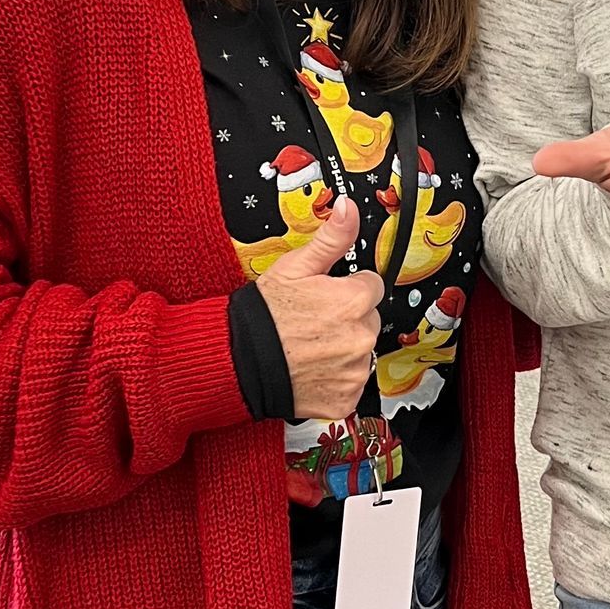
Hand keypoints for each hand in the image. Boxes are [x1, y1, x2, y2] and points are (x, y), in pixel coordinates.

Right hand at [256, 197, 383, 418]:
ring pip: (361, 352)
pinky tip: (311, 369)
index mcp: (353, 301)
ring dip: (343, 349)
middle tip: (314, 322)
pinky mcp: (346, 398)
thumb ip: (331, 238)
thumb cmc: (263, 316)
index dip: (347, 288)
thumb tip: (349, 210)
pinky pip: (351, 383)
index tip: (327, 296)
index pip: (371, 287)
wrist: (237, 361)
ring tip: (310, 346)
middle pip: (368, 320)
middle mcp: (360, 337)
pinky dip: (335, 379)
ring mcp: (354, 371)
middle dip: (348, 319)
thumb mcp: (295, 267)